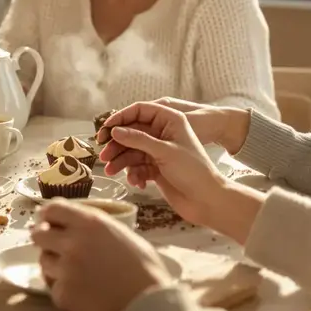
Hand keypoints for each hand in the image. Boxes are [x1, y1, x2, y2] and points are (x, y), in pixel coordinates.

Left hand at [31, 200, 172, 310]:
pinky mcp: (63, 294)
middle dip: (45, 241)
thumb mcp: (123, 235)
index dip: (47, 215)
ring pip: (44, 261)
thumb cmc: (145, 270)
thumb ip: (95, 228)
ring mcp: (65, 269)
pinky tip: (81, 295)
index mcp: (90, 223)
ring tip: (75, 275)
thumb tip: (75, 225)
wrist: (149, 307)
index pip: (52, 209)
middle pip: (38, 235)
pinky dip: (64, 292)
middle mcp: (73, 242)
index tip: (48, 222)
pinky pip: (54, 288)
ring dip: (54, 266)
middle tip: (55, 249)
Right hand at [97, 101, 263, 241]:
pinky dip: (133, 173)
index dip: (120, 117)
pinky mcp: (156, 167)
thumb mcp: (164, 151)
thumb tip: (114, 131)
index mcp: (170, 120)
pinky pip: (137, 166)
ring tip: (111, 172)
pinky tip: (136, 182)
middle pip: (132, 131)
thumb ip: (138, 140)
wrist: (207, 200)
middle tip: (103, 155)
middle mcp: (163, 133)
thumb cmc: (192, 171)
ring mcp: (158, 150)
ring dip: (121, 161)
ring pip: (132, 150)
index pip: (140, 110)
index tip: (105, 129)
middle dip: (117, 144)